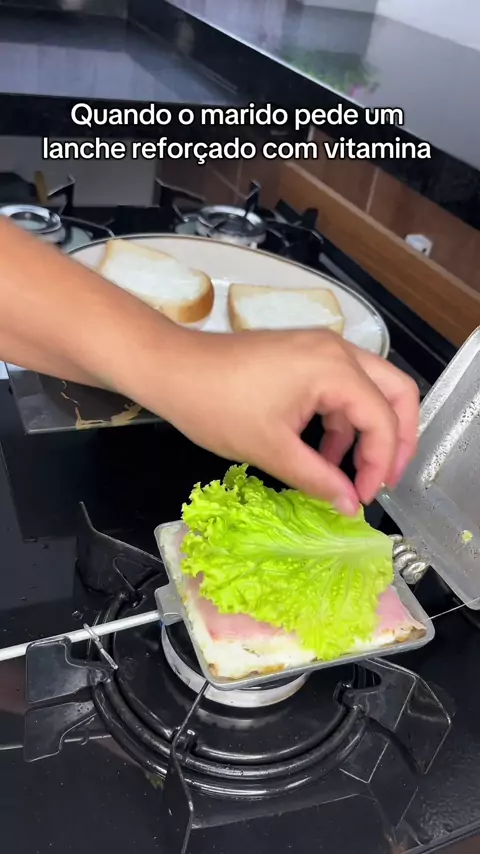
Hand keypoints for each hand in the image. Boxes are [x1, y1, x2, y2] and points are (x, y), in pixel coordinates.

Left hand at [149, 328, 418, 514]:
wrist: (172, 369)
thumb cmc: (216, 406)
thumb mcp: (271, 450)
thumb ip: (319, 479)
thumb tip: (351, 507)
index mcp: (334, 369)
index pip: (383, 419)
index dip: (382, 464)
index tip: (365, 498)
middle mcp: (337, 350)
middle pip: (396, 392)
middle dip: (397, 439)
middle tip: (385, 478)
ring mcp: (321, 348)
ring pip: (371, 389)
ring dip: (367, 431)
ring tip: (348, 474)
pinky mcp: (304, 355)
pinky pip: (343, 386)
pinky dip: (343, 419)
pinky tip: (325, 453)